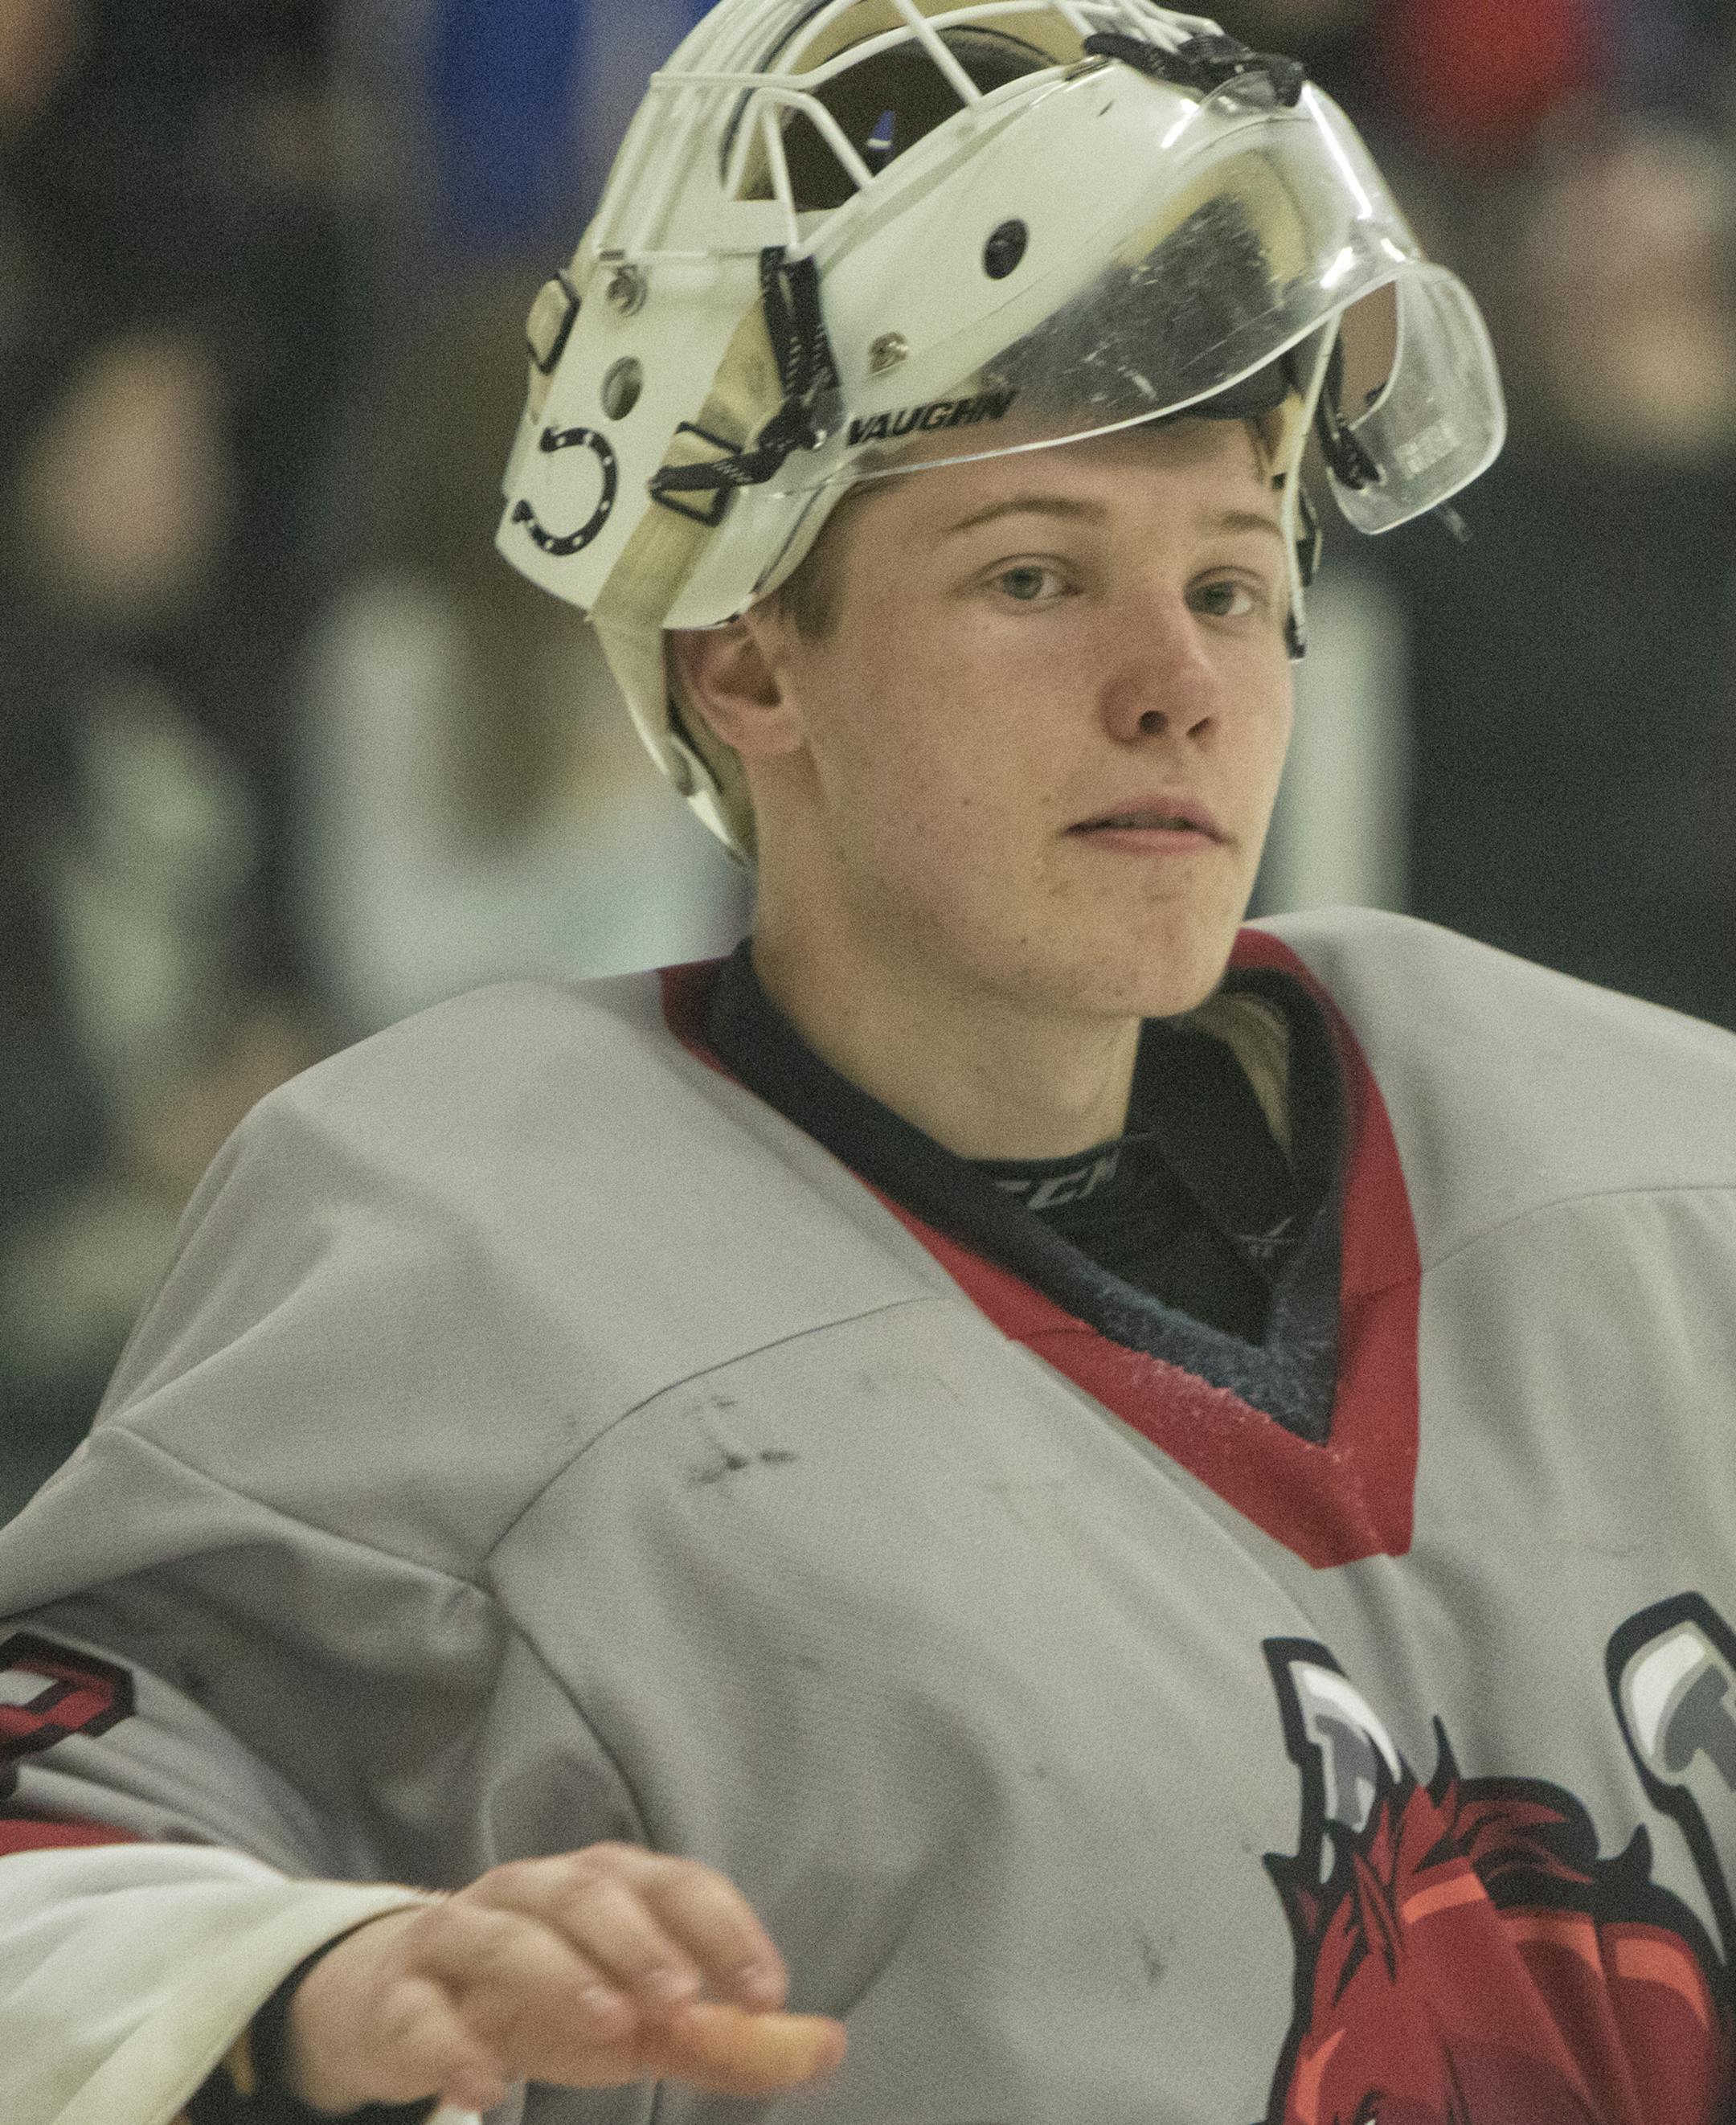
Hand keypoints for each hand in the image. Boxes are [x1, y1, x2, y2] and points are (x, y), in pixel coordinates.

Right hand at [284, 1845, 846, 2114]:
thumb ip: (724, 2037)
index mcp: (598, 1884)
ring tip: (613, 2031)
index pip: (669, 1881)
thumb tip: (829, 2045)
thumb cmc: (543, 2002)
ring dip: (559, 1973)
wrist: (400, 2002)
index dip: (721, 1926)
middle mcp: (529, 1891)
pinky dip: (450, 2043)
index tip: (768, 1991)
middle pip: (586, 1892)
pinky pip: (419, 2011)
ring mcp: (458, 1937)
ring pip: (503, 1935)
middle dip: (640, 1942)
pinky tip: (488, 2086)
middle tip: (684, 2002)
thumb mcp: (637, 2019)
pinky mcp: (399, 1999)